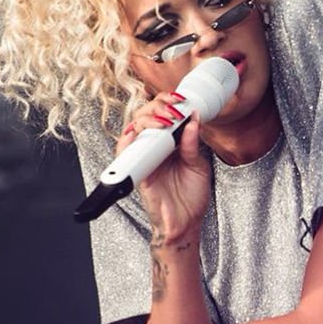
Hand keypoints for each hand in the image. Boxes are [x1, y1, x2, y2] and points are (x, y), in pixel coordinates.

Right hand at [119, 90, 212, 241]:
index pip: (161, 114)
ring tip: (164, 120)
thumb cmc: (191, 197)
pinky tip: (137, 133)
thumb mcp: (198, 165)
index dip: (168, 102)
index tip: (181, 100)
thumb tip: (193, 120)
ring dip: (146, 119)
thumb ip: (193, 144)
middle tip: (173, 108)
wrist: (185, 223)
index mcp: (169, 143)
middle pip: (145, 116)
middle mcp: (153, 148)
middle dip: (158, 106)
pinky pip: (123, 152)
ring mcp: (143, 158)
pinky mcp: (136, 171)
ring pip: (133, 128)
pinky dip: (127, 140)